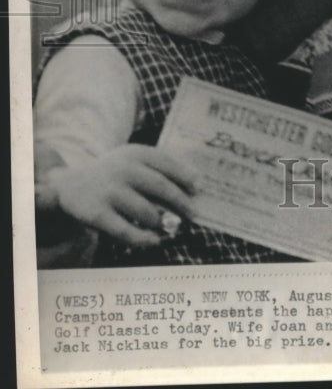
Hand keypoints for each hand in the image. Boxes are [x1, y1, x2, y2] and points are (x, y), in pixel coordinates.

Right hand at [47, 145, 197, 247]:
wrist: (69, 185)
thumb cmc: (113, 173)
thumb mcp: (132, 160)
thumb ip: (160, 166)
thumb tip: (196, 184)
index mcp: (135, 153)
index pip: (167, 163)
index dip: (186, 177)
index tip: (198, 189)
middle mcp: (122, 169)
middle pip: (161, 187)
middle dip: (182, 203)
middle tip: (194, 214)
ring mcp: (109, 192)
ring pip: (148, 213)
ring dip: (164, 223)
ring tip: (173, 228)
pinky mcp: (97, 214)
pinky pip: (127, 232)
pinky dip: (145, 239)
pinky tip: (155, 240)